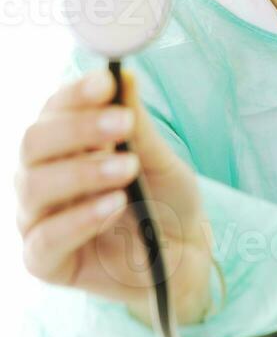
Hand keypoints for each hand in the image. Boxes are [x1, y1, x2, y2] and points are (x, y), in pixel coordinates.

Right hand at [15, 68, 212, 326]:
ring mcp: (39, 219)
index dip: (75, 94)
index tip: (106, 83)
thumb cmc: (165, 200)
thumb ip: (136, 124)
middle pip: (32, 143)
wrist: (185, 255)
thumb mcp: (158, 158)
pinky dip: (79, 219)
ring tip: (127, 168)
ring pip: (34, 186)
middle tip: (122, 123)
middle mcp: (42, 177)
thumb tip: (123, 74)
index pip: (54, 110)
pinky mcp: (46, 262)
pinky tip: (113, 205)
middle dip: (78, 127)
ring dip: (82, 171)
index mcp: (64, 144)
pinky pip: (44, 239)